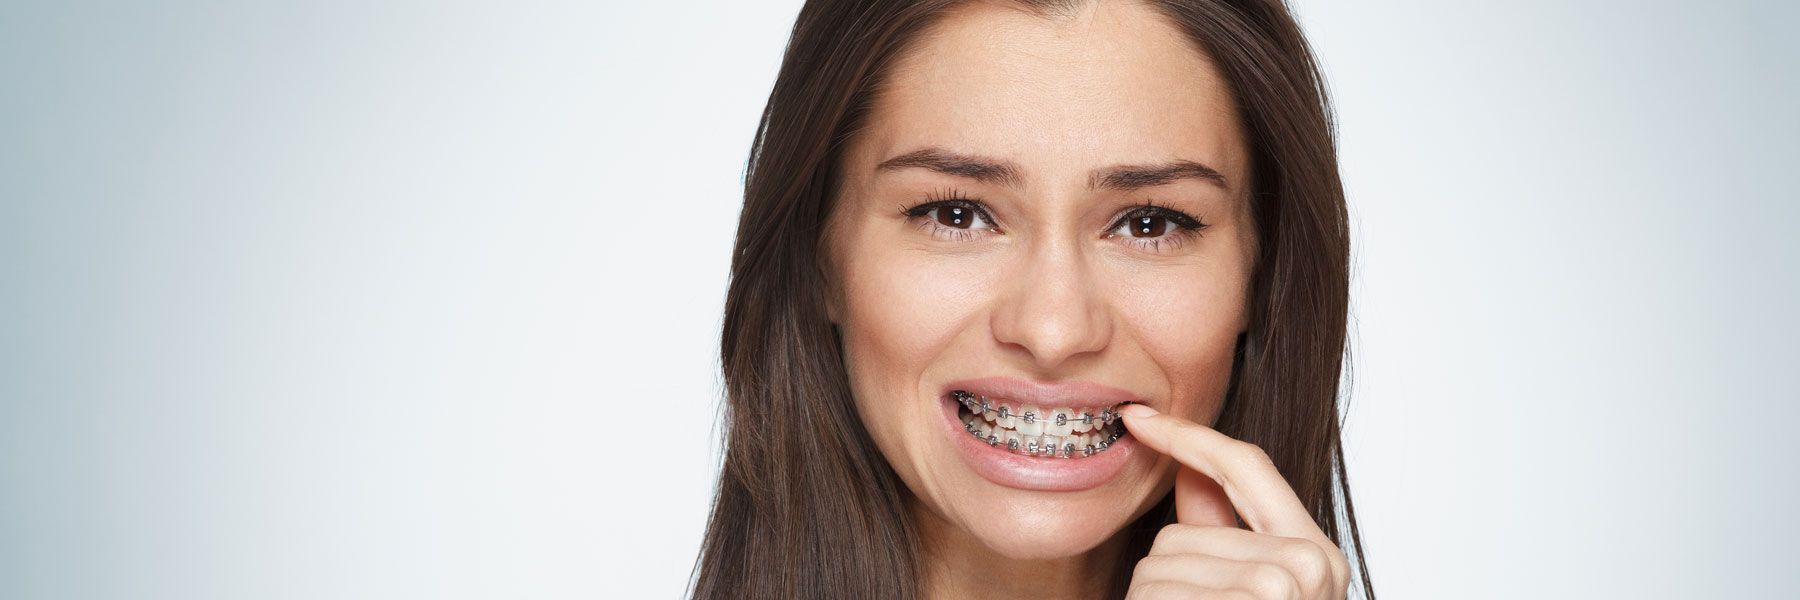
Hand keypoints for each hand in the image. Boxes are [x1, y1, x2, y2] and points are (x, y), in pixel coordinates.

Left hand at [1117, 404, 1349, 599]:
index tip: (1140, 417)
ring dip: (1156, 596)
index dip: (1188, 437)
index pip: (1247, 466)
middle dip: (1166, 573)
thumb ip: (1221, 532)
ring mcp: (1282, 587)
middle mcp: (1311, 565)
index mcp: (1317, 554)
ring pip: (1164, 558)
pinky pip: (1159, 589)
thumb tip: (1189, 471)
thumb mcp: (1243, 587)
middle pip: (1185, 530)